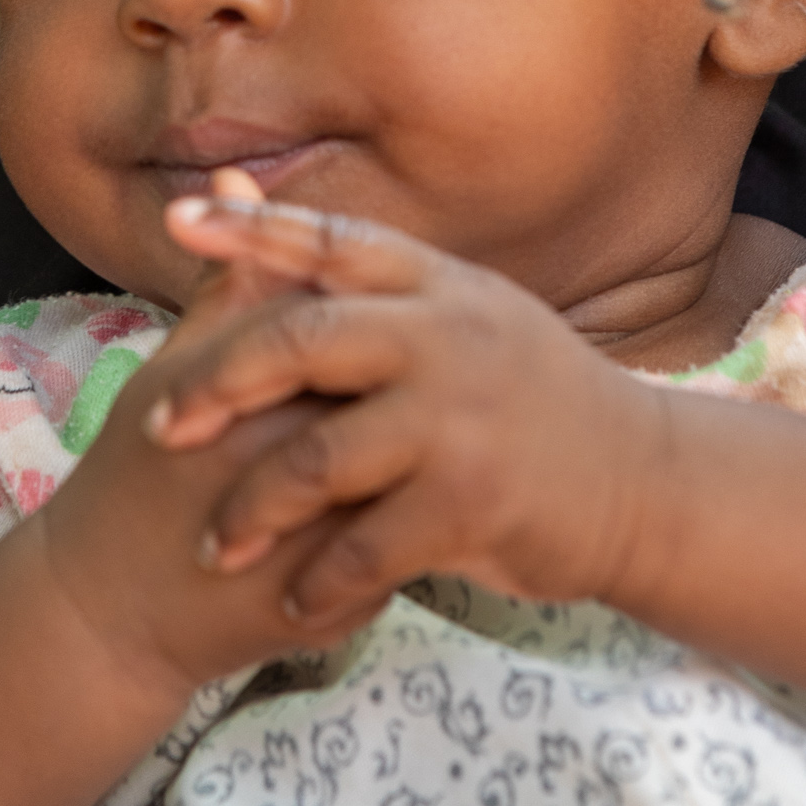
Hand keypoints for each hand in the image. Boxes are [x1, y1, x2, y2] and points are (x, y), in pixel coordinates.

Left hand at [141, 181, 659, 631]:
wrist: (645, 483)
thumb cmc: (531, 400)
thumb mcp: (465, 319)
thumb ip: (372, 284)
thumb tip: (260, 203)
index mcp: (438, 286)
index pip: (329, 241)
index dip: (249, 229)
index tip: (178, 219)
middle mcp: (447, 337)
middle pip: (302, 343)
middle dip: (217, 385)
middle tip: (159, 426)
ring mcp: (460, 420)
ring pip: (319, 459)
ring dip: (255, 509)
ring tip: (216, 547)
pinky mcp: (473, 502)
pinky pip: (366, 546)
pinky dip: (320, 581)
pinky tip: (292, 603)